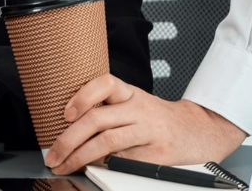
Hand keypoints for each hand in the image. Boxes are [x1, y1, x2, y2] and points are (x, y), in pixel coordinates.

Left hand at [44, 76, 245, 174]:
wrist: (199, 131)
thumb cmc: (159, 119)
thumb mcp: (136, 103)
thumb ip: (109, 110)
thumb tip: (71, 128)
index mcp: (132, 93)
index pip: (105, 84)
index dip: (82, 96)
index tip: (65, 113)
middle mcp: (139, 109)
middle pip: (98, 119)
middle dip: (69, 139)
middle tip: (53, 154)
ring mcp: (148, 132)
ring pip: (107, 142)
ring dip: (79, 156)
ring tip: (64, 165)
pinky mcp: (155, 154)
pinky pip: (123, 161)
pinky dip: (103, 166)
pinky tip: (91, 169)